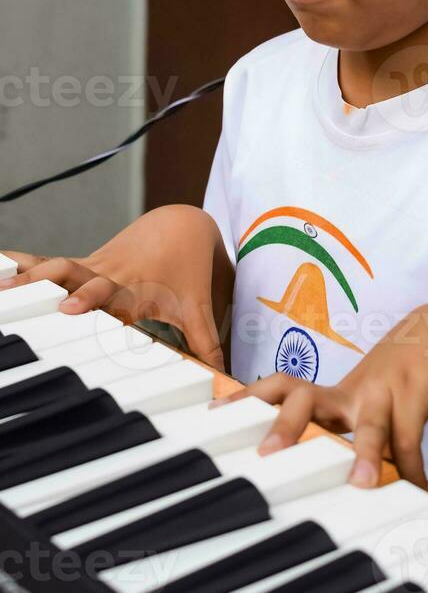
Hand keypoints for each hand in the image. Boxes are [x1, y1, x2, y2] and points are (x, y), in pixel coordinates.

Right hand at [0, 205, 227, 368]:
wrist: (184, 222)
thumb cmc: (193, 267)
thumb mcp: (201, 306)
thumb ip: (209, 344)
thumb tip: (226, 383)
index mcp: (134, 287)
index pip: (109, 297)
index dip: (89, 300)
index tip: (67, 308)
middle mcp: (109, 276)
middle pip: (75, 275)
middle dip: (50, 283)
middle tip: (23, 294)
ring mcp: (94, 267)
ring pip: (56, 267)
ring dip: (28, 276)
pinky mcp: (85, 264)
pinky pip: (49, 262)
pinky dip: (25, 265)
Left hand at [217, 302, 427, 488]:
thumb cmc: (392, 380)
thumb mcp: (360, 404)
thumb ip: (338, 434)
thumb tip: (306, 473)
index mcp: (331, 393)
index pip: (277, 388)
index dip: (245, 399)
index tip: (214, 414)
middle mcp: (350, 388)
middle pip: (307, 397)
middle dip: (286, 425)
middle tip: (267, 453)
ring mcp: (384, 387)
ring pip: (371, 422)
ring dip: (367, 453)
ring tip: (361, 484)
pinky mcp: (418, 390)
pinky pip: (413, 433)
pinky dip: (415, 466)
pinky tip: (416, 487)